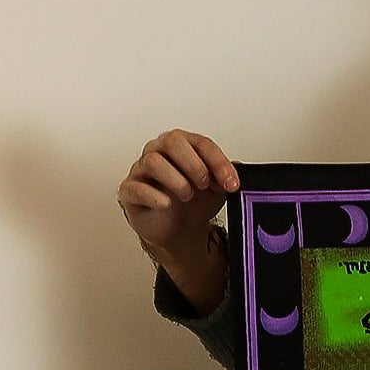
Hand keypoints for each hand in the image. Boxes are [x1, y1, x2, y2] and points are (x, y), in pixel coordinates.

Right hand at [118, 129, 239, 313]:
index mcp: (182, 147)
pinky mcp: (130, 191)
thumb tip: (239, 169)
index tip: (231, 183)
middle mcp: (160, 152)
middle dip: (195, 165)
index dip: (218, 162)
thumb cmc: (192, 203)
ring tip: (187, 196)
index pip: (200, 143)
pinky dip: (154, 196)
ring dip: (177, 181)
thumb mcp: (216, 190)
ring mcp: (142, 170)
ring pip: (153, 161)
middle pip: (173, 140)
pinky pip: (136, 187)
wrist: (176, 229)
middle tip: (205, 185)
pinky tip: (167, 204)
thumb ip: (227, 178)